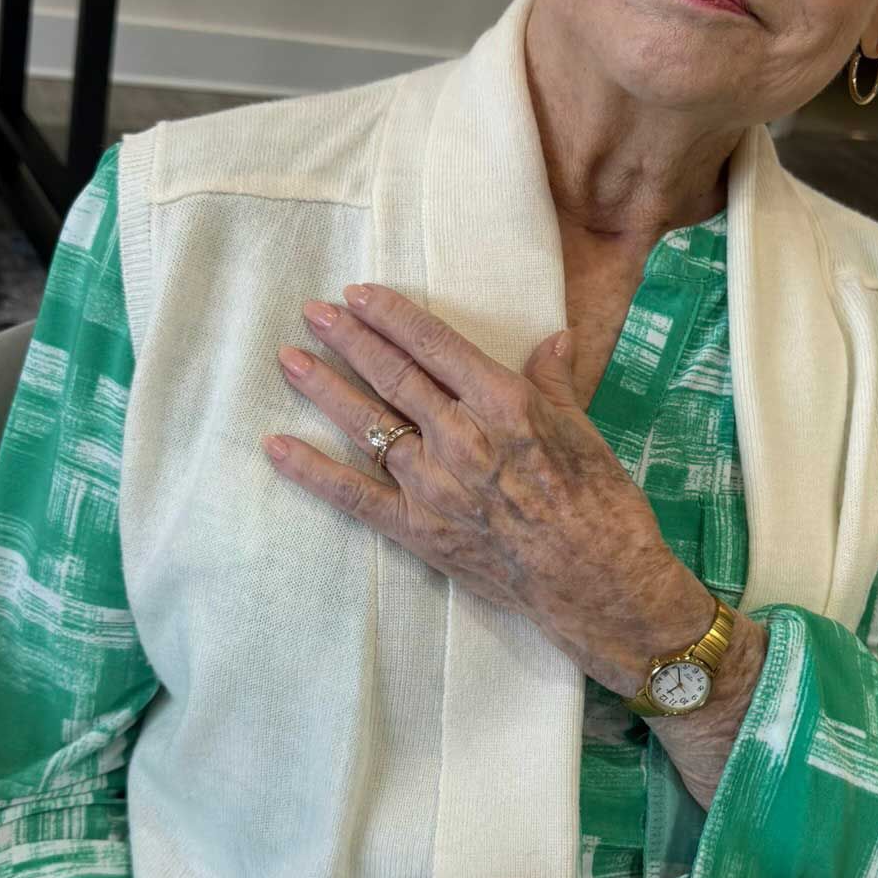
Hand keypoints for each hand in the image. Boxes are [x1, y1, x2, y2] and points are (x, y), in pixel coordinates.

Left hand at [265, 284, 714, 693]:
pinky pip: (352, 495)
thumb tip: (550, 339)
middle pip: (391, 375)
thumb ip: (553, 381)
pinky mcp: (417, 529)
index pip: (434, 345)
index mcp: (504, 403)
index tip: (358, 293)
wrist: (597, 583)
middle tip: (313, 312)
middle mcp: (460, 436)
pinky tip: (275, 446)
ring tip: (289, 358)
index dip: (391, 315)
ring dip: (323, 388)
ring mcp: (433, 484)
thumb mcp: (583, 430)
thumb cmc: (602, 505)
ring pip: (366, 423)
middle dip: (348, 339)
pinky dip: (310, 471)